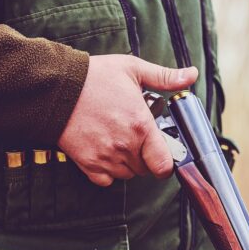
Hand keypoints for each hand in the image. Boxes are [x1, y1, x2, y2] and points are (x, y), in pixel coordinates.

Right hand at [58, 54, 196, 186]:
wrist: (57, 88)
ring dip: (127, 164)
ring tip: (120, 142)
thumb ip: (165, 77)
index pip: (163, 164)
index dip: (167, 163)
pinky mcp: (87, 163)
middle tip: (137, 139)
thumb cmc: (95, 77)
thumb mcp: (133, 69)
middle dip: (146, 158)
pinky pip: (105, 180)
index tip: (163, 153)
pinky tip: (105, 152)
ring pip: (126, 175)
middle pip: (145, 170)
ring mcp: (105, 157)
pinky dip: (107, 172)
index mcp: (140, 126)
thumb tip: (191, 75)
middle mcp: (124, 146)